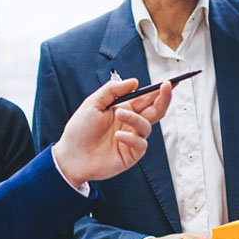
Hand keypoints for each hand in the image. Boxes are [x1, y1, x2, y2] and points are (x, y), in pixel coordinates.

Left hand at [52, 78, 171, 186]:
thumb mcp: (92, 104)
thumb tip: (135, 82)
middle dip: (163, 99)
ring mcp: (131, 140)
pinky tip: (118, 136)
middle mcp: (130, 124)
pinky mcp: (130, 156)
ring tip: (119, 113)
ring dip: (135, 118)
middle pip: (155, 111)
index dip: (158, 91)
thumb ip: (112, 91)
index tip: (168, 82)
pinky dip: (131, 139)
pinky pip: (140, 145)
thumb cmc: (79, 130)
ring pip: (146, 126)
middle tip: (166, 88)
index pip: (146, 98)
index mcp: (123, 109)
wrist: (70, 156)